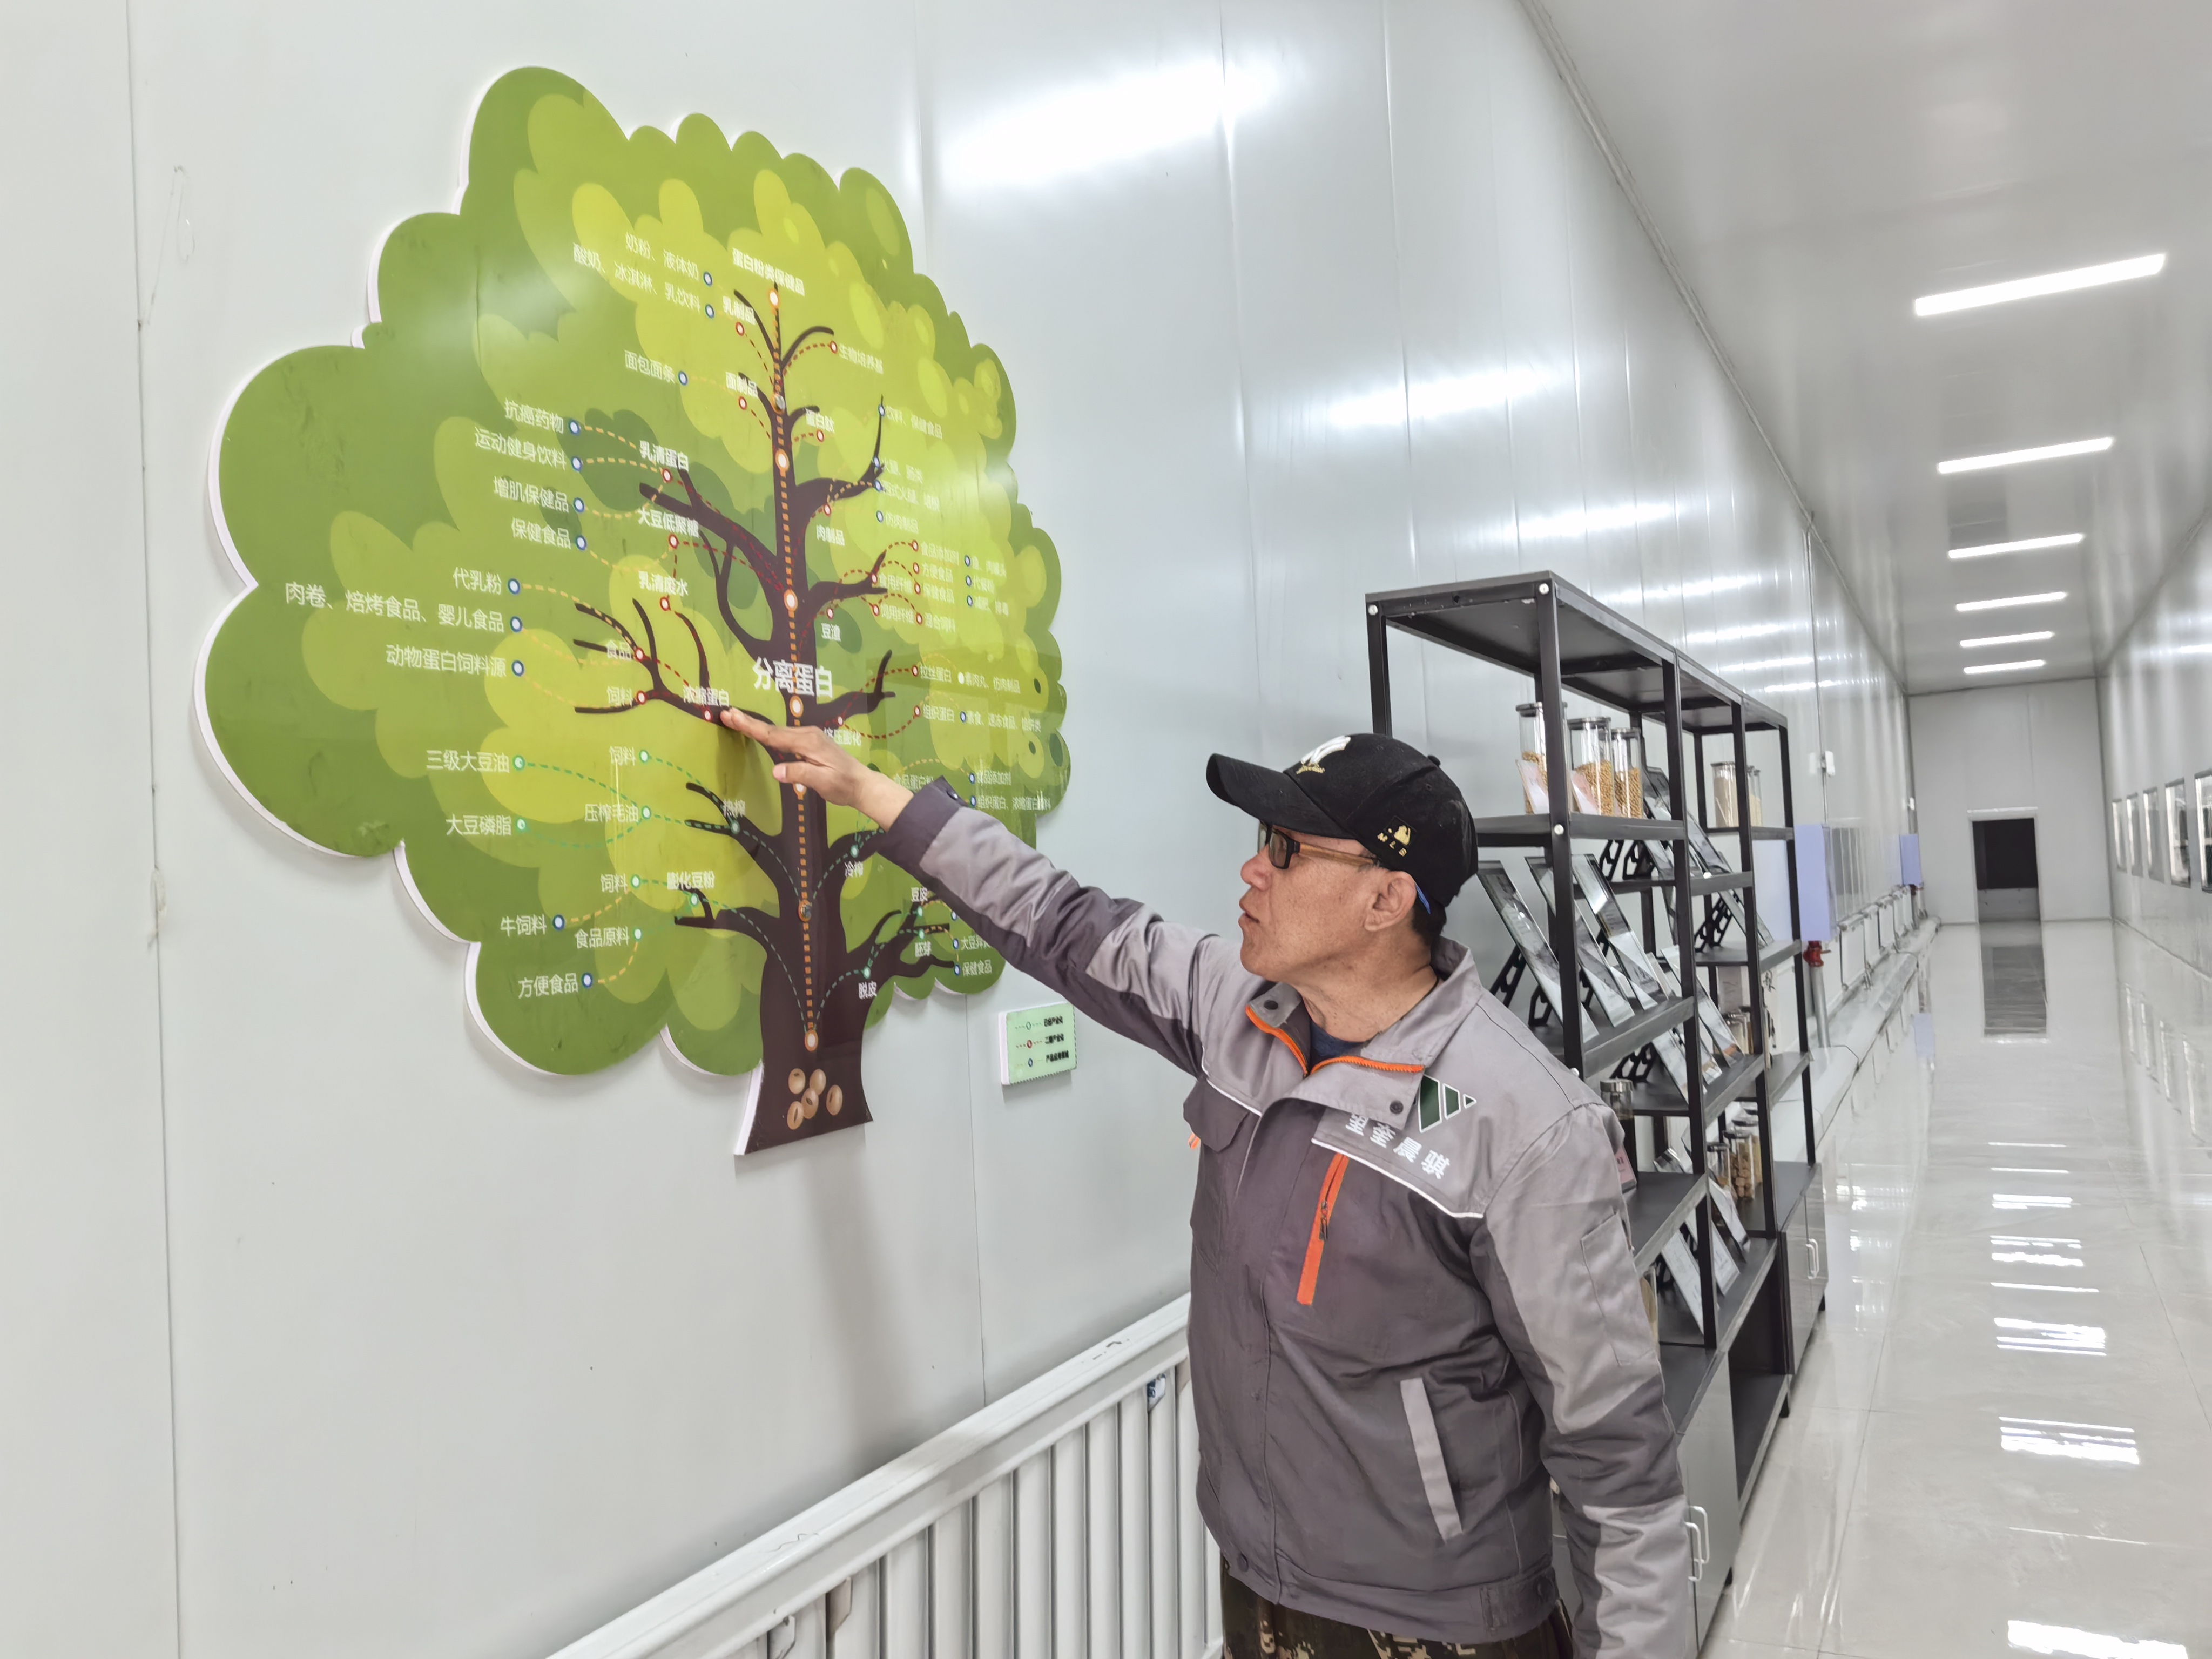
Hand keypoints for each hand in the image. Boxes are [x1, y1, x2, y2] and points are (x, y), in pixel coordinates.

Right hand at [719, 708, 912, 826]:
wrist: (862, 784)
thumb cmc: (843, 785)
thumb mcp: (823, 783)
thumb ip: (800, 774)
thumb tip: (776, 770)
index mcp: (808, 742)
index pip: (774, 735)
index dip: (751, 727)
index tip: (732, 716)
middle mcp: (808, 735)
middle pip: (773, 729)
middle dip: (749, 722)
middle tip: (727, 714)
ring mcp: (810, 736)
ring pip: (778, 731)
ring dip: (757, 726)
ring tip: (736, 719)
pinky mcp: (810, 742)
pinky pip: (785, 735)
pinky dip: (769, 732)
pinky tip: (760, 731)